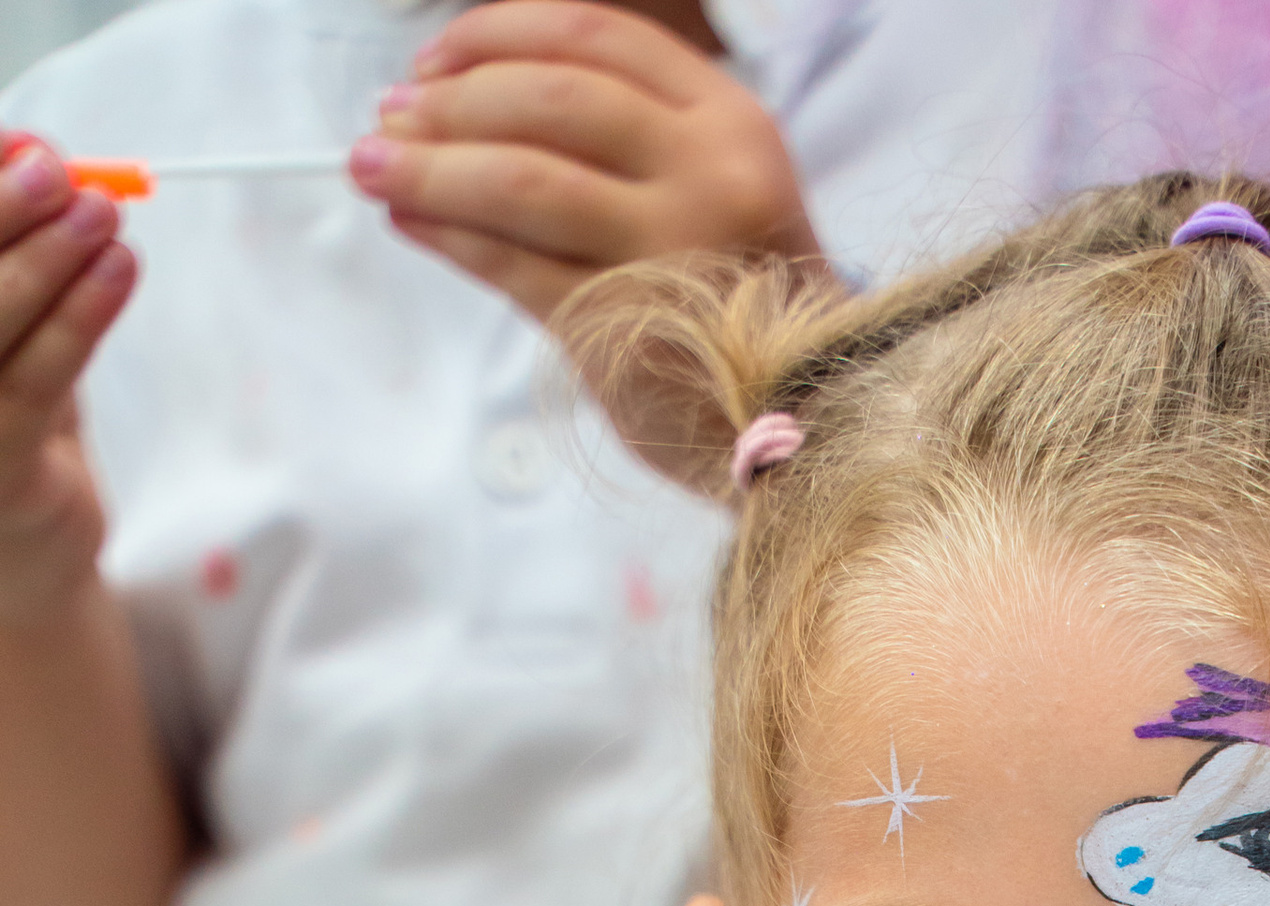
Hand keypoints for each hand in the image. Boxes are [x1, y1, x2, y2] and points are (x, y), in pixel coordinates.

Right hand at [0, 136, 134, 629]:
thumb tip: (35, 149)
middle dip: (2, 208)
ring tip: (105, 216)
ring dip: (50, 258)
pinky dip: (82, 317)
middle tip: (60, 171)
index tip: (22, 144)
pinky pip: (37, 378)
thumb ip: (14, 244)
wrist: (25, 562)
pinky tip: (120, 273)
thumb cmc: (8, 425)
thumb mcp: (11, 322)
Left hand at [352, 2, 819, 328]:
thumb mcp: (711, 182)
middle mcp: (707, 176)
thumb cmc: (744, 299)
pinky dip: (449, 238)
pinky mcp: (624, 326)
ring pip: (520, 180)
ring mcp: (668, 253)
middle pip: (546, 100)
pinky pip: (513, 267)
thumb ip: (621, 132)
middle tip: (392, 118)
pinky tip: (413, 223)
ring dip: (430, 169)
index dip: (498, 36)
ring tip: (376, 168)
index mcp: (729, 121)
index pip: (593, 38)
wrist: (809, 419)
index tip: (436, 59)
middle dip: (449, 102)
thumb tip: (468, 97)